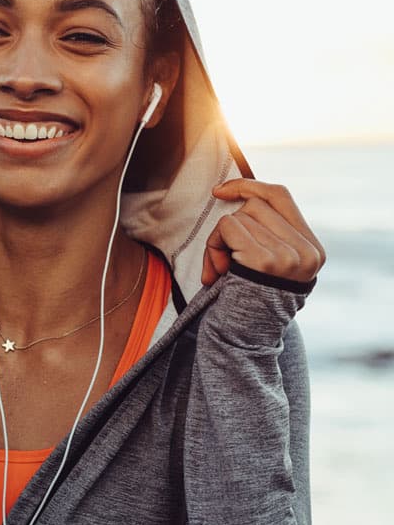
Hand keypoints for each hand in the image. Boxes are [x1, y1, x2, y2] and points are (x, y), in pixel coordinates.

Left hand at [201, 179, 325, 285]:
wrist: (243, 337)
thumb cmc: (247, 297)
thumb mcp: (267, 263)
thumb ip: (266, 232)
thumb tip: (238, 192)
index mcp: (311, 248)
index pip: (281, 196)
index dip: (249, 186)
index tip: (221, 190)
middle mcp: (306, 251)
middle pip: (254, 205)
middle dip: (229, 226)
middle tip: (222, 257)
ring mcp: (289, 256)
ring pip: (239, 216)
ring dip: (218, 241)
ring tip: (222, 269)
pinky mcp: (265, 261)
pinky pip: (228, 228)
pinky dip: (214, 245)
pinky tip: (217, 270)